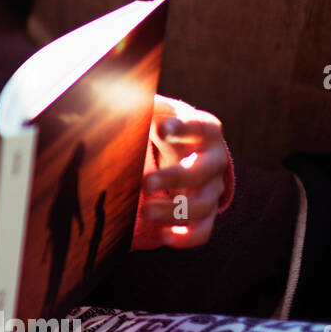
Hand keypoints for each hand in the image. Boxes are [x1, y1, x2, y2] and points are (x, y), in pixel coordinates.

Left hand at [134, 95, 228, 249]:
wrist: (174, 151)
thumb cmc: (161, 127)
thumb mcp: (155, 111)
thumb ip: (142, 103)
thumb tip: (117, 94)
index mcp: (204, 131)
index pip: (202, 127)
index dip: (186, 128)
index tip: (163, 129)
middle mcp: (213, 160)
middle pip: (204, 170)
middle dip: (176, 177)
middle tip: (146, 183)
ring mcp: (211, 189)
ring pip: (204, 205)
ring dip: (174, 210)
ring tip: (145, 210)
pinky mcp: (203, 214)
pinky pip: (203, 231)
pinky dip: (186, 237)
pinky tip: (164, 236)